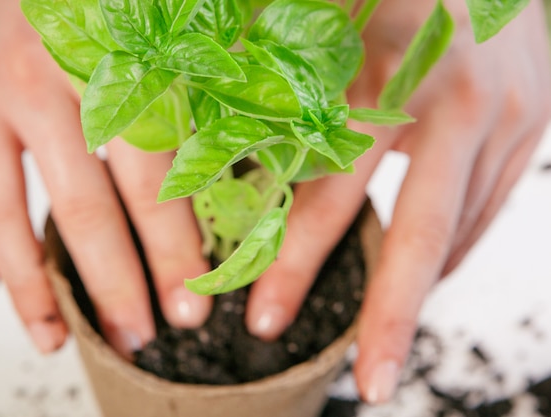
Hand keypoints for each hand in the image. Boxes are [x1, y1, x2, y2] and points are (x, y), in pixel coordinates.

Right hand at [0, 0, 210, 356]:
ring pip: (1, 215)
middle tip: (139, 336)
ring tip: (56, 338)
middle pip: (81, 207)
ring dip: (31, 288)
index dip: (172, 246)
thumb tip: (226, 154)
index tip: (191, 303)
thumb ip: (177, 85)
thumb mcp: (137, 24)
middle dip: (113, 283)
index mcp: (104, 61)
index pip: (149, 174)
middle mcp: (36, 83)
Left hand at [244, 0, 550, 402]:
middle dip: (385, 314)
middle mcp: (461, 104)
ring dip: (414, 290)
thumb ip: (289, 77)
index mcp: (395, 72)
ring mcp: (510, 120)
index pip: (333, 188)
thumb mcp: (334, 22)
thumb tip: (233, 129)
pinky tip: (422, 278)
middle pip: (416, 233)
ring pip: (455, 232)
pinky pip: (487, 212)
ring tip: (381, 345)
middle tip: (364, 381)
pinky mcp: (533, 131)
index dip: (297, 257)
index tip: (265, 315)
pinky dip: (449, 252)